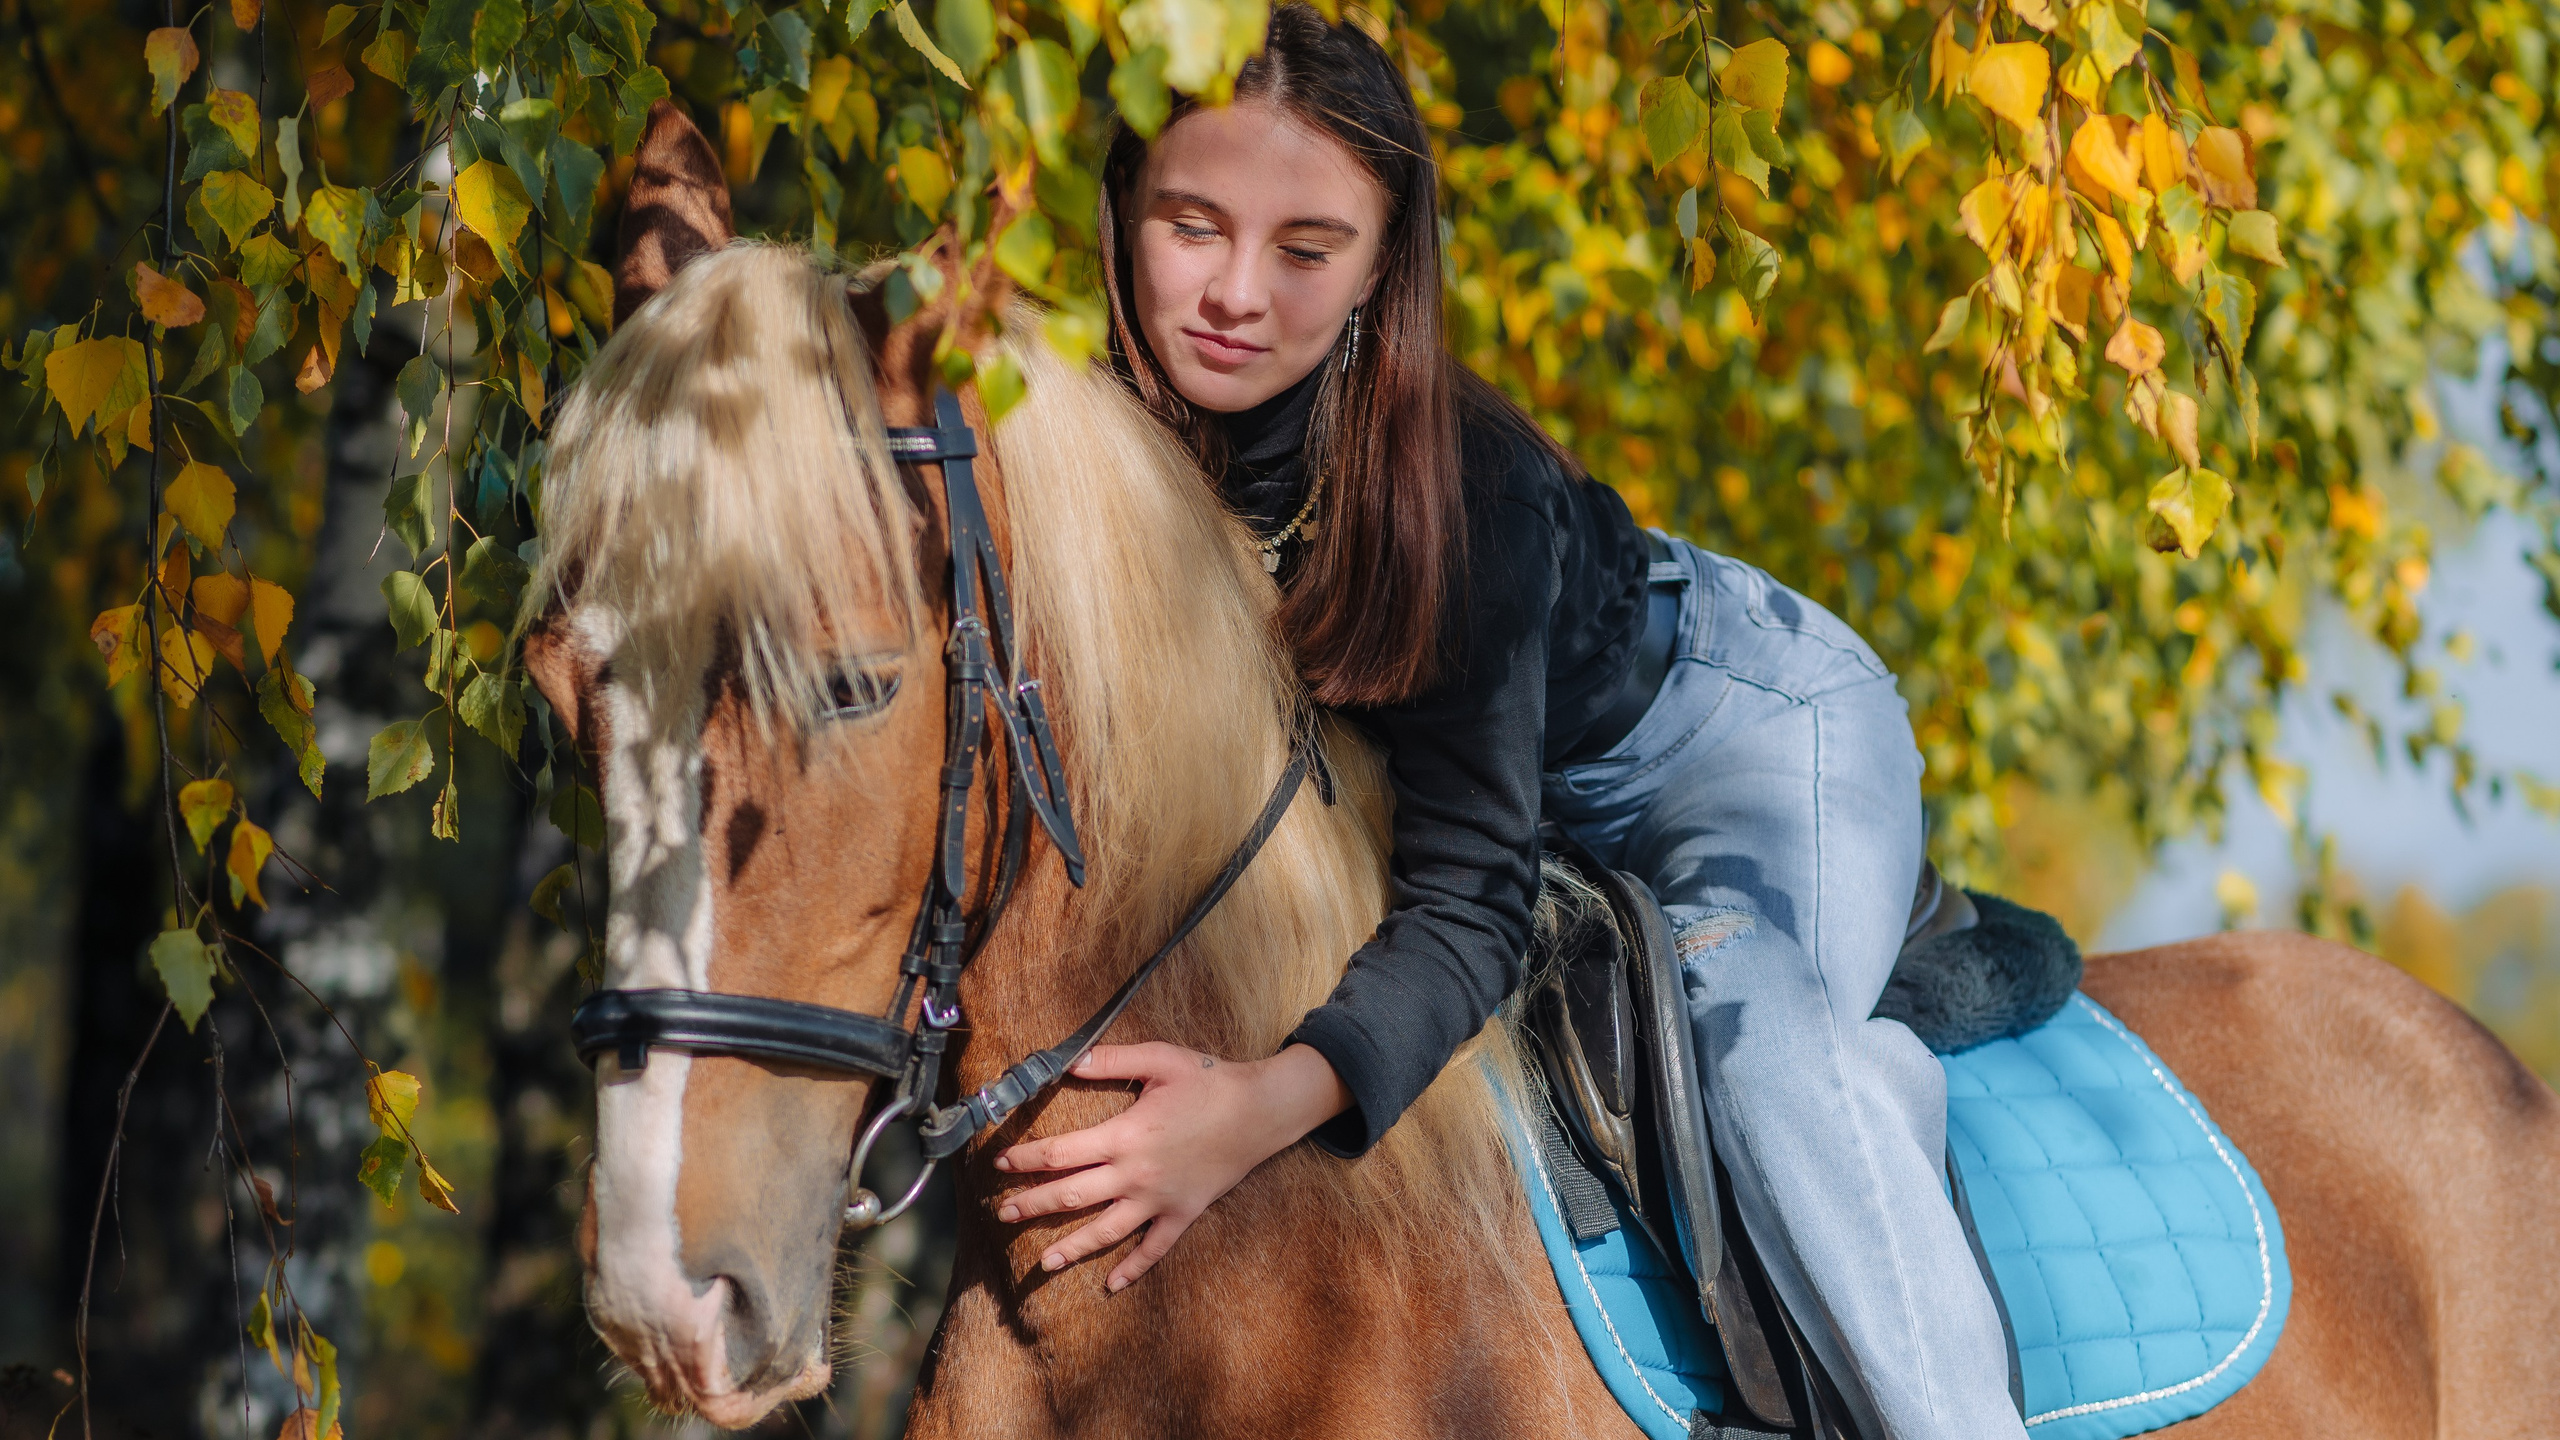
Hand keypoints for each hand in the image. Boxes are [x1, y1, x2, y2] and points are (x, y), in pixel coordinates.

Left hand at [993, 1041, 1349, 1291]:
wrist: (1261, 1111)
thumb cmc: (1210, 1081)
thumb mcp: (1159, 1059)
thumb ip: (1111, 1060)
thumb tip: (1067, 1061)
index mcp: (1124, 1136)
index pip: (1060, 1153)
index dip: (1025, 1158)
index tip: (999, 1163)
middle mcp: (1136, 1174)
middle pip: (1072, 1195)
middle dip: (1033, 1205)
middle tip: (1002, 1214)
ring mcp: (1159, 1200)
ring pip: (1106, 1232)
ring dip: (1072, 1248)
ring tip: (1044, 1262)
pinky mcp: (1183, 1213)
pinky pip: (1155, 1249)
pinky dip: (1133, 1269)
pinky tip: (1112, 1285)